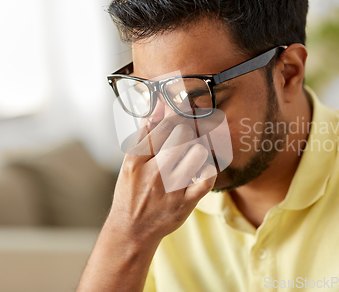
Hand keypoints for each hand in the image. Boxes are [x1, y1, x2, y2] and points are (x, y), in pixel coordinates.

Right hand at [107, 118, 216, 241]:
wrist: (132, 230)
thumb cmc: (131, 192)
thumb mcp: (129, 162)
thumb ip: (144, 134)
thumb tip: (157, 108)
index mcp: (137, 160)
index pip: (164, 125)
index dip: (177, 112)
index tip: (182, 107)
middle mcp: (154, 172)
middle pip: (183, 133)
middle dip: (188, 128)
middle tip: (186, 133)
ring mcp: (172, 188)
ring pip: (198, 152)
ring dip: (198, 149)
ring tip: (190, 154)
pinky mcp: (187, 202)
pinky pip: (208, 178)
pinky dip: (209, 169)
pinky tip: (201, 168)